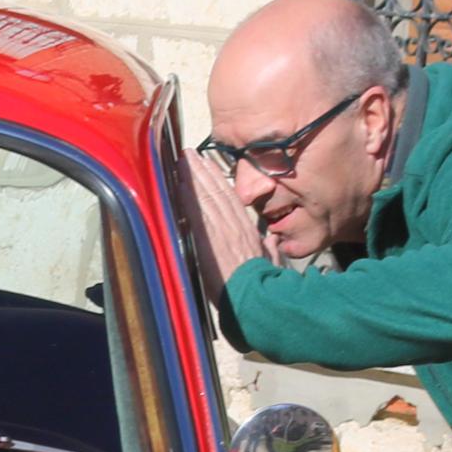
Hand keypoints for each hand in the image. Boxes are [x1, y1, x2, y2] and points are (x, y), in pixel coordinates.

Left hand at [187, 159, 279, 279]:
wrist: (255, 296)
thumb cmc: (265, 284)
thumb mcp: (272, 261)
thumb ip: (270, 247)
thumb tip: (273, 239)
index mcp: (247, 230)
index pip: (231, 199)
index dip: (219, 180)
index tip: (210, 166)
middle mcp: (234, 224)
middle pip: (217, 191)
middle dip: (203, 171)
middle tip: (189, 155)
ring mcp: (220, 229)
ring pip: (206, 195)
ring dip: (193, 176)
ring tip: (182, 161)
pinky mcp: (208, 238)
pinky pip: (195, 210)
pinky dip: (186, 194)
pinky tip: (178, 182)